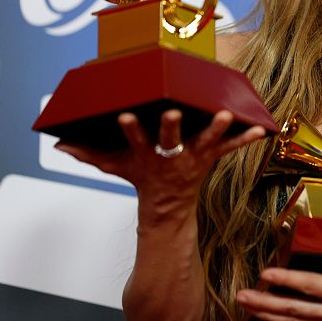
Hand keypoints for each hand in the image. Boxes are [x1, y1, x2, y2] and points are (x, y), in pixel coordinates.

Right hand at [55, 109, 266, 207]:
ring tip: (226, 114)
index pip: (135, 139)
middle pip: (171, 140)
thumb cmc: (142, 177)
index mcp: (147, 153)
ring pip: (206, 141)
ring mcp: (193, 157)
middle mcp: (171, 155)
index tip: (125, 116)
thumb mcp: (114, 166)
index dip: (131, 129)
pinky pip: (230, 149)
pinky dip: (245, 139)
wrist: (166, 207)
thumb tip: (60, 145)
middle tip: (173, 113)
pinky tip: (260, 129)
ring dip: (217, 129)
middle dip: (171, 127)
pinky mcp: (210, 158)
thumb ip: (90, 154)